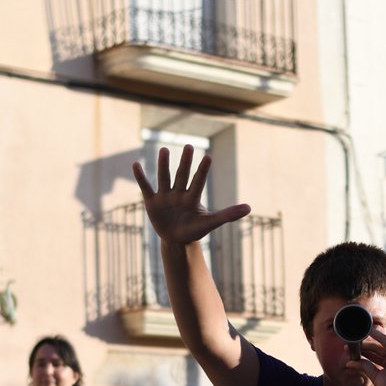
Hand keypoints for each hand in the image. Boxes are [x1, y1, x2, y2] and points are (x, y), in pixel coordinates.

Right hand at [132, 145, 250, 245]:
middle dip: (185, 163)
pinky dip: (140, 177)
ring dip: (164, 164)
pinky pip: (146, 187)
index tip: (208, 157)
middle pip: (182, 176)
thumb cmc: (195, 229)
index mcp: (193, 197)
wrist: (177, 239)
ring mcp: (165, 196)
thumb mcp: (211, 223)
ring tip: (165, 149)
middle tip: (189, 146)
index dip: (203, 171)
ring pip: (164, 177)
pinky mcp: (152, 202)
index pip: (199, 182)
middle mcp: (179, 193)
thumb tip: (249, 208)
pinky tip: (136, 164)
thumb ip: (228, 214)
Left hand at [347, 316, 385, 385]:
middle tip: (351, 337)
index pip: (371, 353)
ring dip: (374, 334)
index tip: (347, 348)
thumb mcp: (376, 377)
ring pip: (384, 340)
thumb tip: (349, 362)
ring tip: (362, 327)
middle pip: (376, 346)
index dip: (360, 350)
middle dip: (364, 342)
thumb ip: (365, 367)